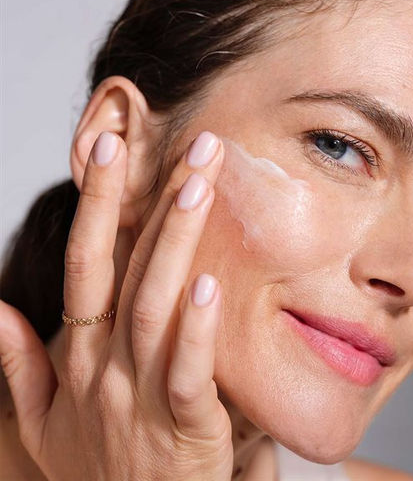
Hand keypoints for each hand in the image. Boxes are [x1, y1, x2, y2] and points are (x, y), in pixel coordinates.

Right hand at [0, 130, 232, 479]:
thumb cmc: (100, 467)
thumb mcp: (44, 424)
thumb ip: (20, 368)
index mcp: (81, 357)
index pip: (86, 264)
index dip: (97, 204)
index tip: (112, 148)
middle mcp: (108, 366)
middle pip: (128, 269)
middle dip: (155, 202)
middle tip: (194, 147)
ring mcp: (142, 395)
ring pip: (156, 306)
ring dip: (176, 243)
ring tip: (200, 187)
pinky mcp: (186, 427)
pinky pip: (188, 372)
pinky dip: (196, 330)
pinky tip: (207, 286)